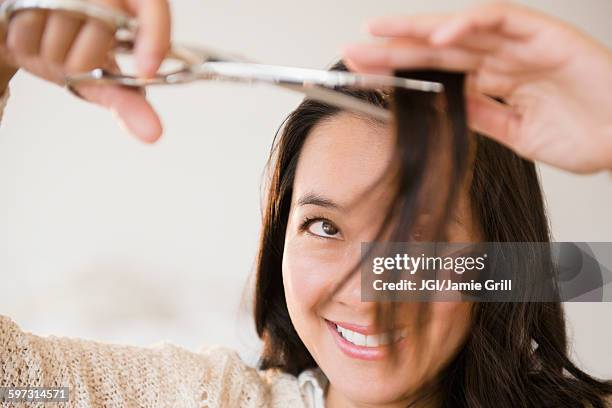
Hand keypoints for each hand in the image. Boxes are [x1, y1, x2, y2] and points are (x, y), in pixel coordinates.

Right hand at [0, 0, 170, 142]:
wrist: (15, 31)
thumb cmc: (68, 50)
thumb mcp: (99, 77)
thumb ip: (127, 101)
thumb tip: (152, 133)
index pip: (153, 6)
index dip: (155, 38)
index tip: (147, 72)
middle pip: (102, 25)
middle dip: (84, 59)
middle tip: (75, 61)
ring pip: (61, 27)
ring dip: (52, 54)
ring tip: (52, 49)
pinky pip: (27, 26)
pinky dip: (28, 45)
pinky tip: (33, 40)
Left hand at [343, 3, 611, 173]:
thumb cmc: (584, 135)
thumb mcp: (516, 132)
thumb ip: (481, 116)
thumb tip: (443, 110)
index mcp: (495, 80)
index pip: (437, 71)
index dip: (400, 69)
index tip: (362, 73)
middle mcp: (503, 57)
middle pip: (438, 48)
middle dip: (394, 48)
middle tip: (353, 51)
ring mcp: (522, 44)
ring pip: (461, 28)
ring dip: (418, 30)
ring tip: (377, 32)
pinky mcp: (546, 34)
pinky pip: (503, 20)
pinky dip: (470, 24)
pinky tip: (438, 37)